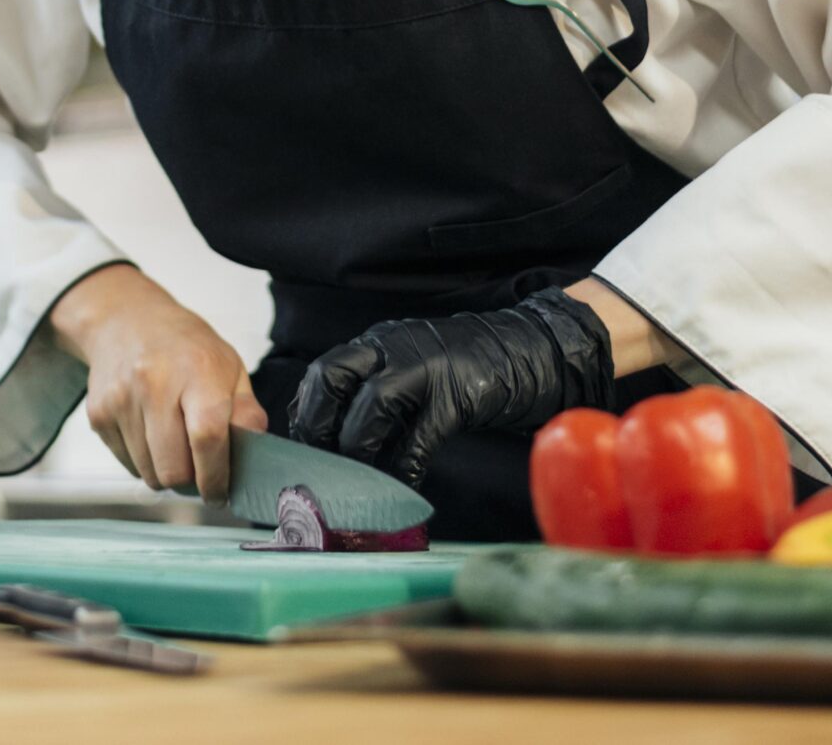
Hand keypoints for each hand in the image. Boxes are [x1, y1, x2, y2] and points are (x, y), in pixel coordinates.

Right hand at [48, 265, 266, 499]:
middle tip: (199, 468)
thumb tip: (255, 454)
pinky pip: (128, 464)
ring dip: (167, 472)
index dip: (216, 476)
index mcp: (197, 370)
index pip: (208, 437)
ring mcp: (121, 400)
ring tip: (174, 443)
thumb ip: (246, 411)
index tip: (220, 492)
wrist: (126, 320)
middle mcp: (154, 384)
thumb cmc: (185, 347)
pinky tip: (150, 432)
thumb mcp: (228, 366)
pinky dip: (144, 461)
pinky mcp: (98, 415)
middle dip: (191, 481)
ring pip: (149, 474)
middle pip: (174, 469)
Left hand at [287, 285, 616, 485]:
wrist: (531, 350)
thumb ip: (377, 394)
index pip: (323, 372)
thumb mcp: (412, 368)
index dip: (306, 413)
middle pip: (332, 378)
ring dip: (357, 449)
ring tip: (355, 482)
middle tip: (317, 467)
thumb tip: (339, 446)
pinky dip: (405, 467)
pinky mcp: (459, 396)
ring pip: (371, 405)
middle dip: (316, 426)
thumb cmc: (466, 369)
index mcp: (378, 343)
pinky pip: (421, 437)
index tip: (300, 451)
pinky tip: (402, 488)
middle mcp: (393, 347)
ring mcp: (426, 368)